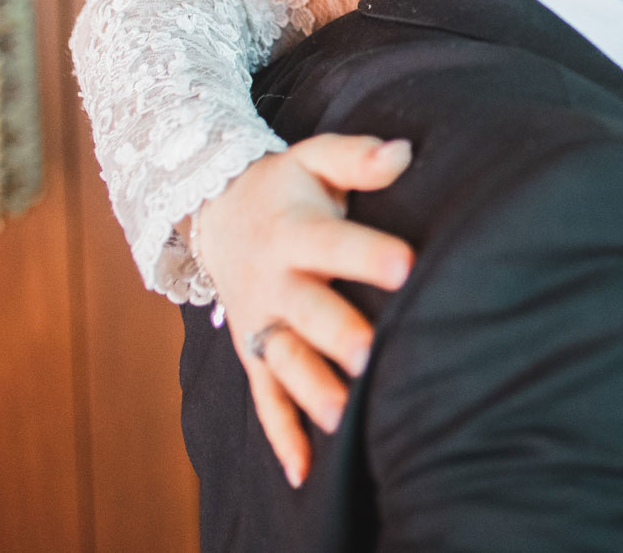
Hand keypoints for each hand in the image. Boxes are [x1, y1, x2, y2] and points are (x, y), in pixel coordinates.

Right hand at [193, 134, 416, 485]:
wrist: (213, 211)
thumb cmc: (284, 186)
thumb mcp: (313, 157)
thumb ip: (356, 157)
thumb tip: (404, 153)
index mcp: (294, 231)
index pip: (334, 244)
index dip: (369, 254)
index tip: (408, 265)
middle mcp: (274, 282)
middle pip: (307, 311)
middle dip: (338, 333)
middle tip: (372, 354)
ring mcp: (260, 321)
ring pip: (284, 361)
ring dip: (312, 389)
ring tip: (346, 417)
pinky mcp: (253, 351)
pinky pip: (265, 396)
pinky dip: (282, 433)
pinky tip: (305, 469)